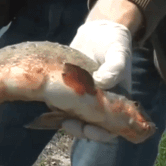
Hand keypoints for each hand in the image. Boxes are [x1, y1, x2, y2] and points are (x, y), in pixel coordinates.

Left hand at [62, 0, 140, 142]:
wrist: (98, 31)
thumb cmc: (114, 43)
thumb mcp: (118, 53)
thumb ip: (114, 68)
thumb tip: (101, 82)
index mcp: (116, 100)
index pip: (111, 127)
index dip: (101, 134)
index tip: (90, 129)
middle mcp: (98, 103)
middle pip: (90, 126)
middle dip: (79, 130)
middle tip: (66, 123)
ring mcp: (82, 97)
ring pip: (74, 118)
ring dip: (65, 120)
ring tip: (55, 114)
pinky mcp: (67, 89)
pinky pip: (60, 103)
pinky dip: (54, 106)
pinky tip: (46, 102)